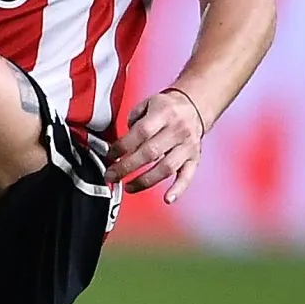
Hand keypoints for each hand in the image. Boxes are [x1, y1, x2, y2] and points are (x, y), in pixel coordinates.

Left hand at [105, 87, 206, 202]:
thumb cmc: (166, 108)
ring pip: (166, 168)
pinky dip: (178, 189)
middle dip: (126, 167)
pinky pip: (188, 176)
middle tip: (110, 176)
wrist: (195, 106)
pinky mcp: (195, 158)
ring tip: (128, 187)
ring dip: (145, 181)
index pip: (140, 133)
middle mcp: (178, 130)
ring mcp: (188, 146)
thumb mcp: (147, 104)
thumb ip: (133, 120)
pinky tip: (167, 199)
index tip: (109, 156)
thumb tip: (120, 143)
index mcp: (164, 114)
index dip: (122, 146)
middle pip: (150, 153)